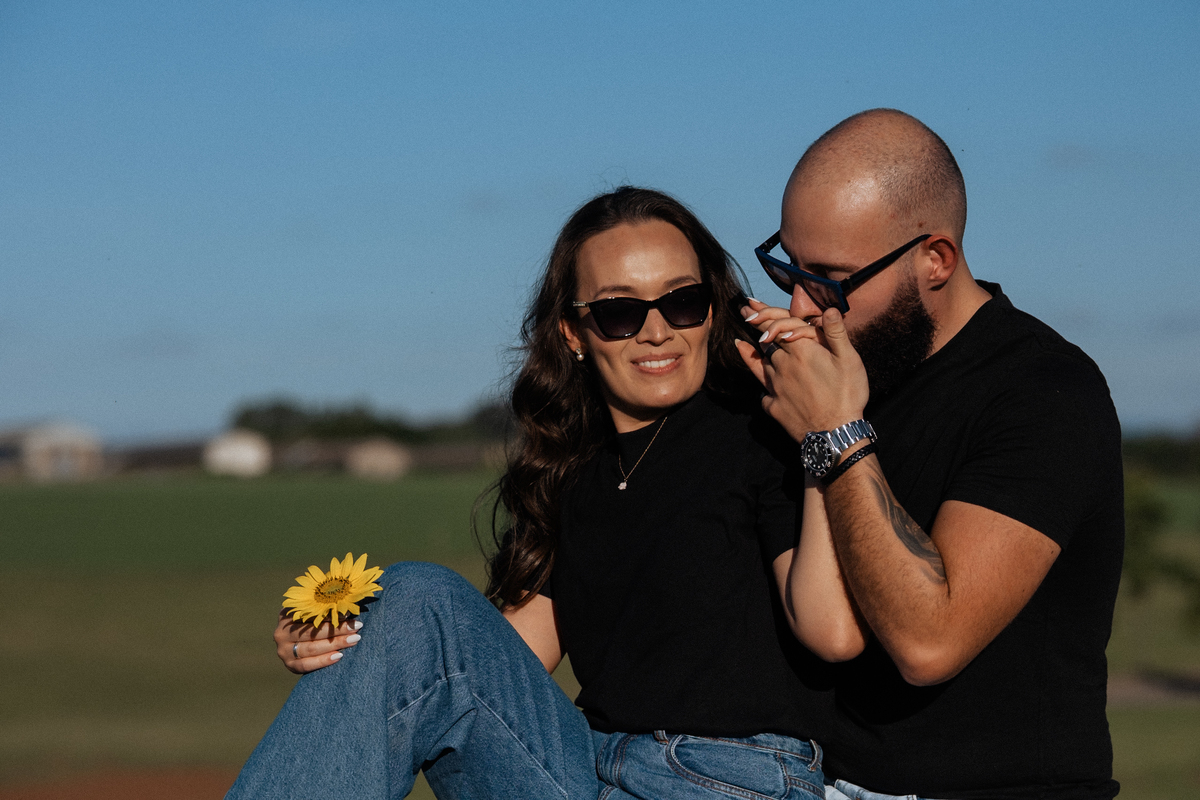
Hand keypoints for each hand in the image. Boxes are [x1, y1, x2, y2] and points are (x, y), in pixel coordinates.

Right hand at [275, 609, 363, 673]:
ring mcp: (283, 651)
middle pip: (312, 632)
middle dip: (337, 630)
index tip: (350, 614)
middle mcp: (281, 633)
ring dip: (335, 644)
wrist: (298, 644)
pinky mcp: (289, 665)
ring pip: (311, 648)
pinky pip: (306, 665)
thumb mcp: (312, 613)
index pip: (310, 615)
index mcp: (286, 615)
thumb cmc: (310, 623)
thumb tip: (346, 609)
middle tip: (357, 627)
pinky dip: (323, 661)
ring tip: (353, 640)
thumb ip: (324, 610)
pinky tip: (339, 655)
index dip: (331, 614)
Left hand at [736, 305, 868, 440]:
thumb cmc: (846, 395)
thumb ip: (836, 334)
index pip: (777, 326)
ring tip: (743, 342)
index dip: (763, 313)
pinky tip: (759, 383)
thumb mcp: (849, 361)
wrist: (834, 435)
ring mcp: (775, 387)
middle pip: (767, 343)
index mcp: (801, 350)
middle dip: (757, 327)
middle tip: (745, 314)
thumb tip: (830, 309)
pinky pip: (763, 392)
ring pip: (762, 364)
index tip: (750, 305)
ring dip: (755, 352)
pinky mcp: (773, 406)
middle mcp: (783, 366)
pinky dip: (761, 384)